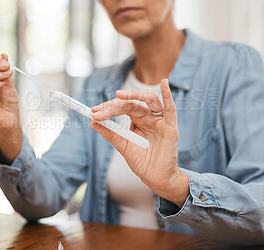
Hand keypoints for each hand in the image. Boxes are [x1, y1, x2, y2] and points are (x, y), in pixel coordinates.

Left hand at [90, 79, 188, 206]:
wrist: (156, 179)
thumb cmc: (142, 162)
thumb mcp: (123, 146)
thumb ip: (110, 133)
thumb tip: (93, 122)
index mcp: (137, 120)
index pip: (122, 108)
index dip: (108, 108)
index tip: (93, 111)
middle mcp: (148, 117)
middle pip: (132, 103)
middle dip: (114, 105)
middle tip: (99, 110)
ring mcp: (160, 121)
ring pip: (149, 100)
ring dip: (134, 95)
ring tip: (119, 95)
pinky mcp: (170, 127)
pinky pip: (170, 108)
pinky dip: (167, 95)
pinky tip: (163, 84)